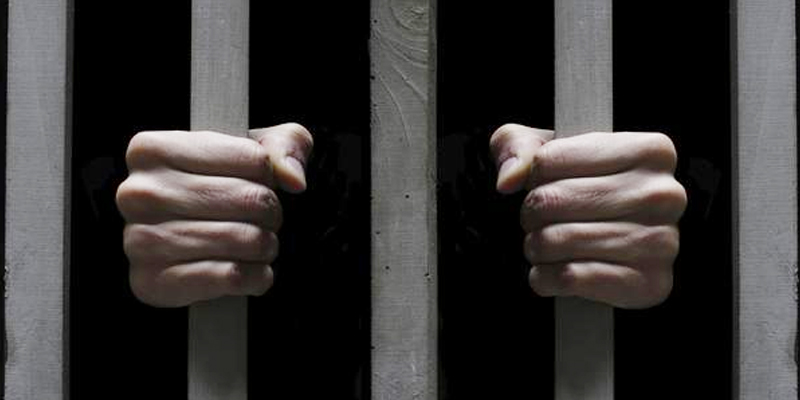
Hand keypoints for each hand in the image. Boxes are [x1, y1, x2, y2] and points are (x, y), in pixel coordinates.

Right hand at [116, 123, 312, 306]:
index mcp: (153, 148)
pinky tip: (251, 270)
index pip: (252, 157)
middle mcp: (139, 193)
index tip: (258, 183)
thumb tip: (293, 178)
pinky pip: (232, 277)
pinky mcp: (153, 282)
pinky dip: (257, 276)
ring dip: (266, 245)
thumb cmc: (215, 189)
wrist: (179, 247)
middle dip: (271, 213)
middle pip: (250, 198)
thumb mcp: (252, 150)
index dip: (270, 175)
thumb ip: (284, 144)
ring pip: (244, 239)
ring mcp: (141, 240)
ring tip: (257, 243)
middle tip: (264, 219)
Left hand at [490, 123, 685, 308]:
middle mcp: (665, 194)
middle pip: (552, 199)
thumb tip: (509, 179)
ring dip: (536, 246)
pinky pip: (569, 278)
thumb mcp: (548, 151)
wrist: (619, 250)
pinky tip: (551, 271)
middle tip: (538, 220)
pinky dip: (545, 277)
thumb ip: (516, 145)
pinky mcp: (649, 285)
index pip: (551, 158)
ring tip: (545, 244)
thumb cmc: (585, 190)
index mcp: (651, 150)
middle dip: (531, 213)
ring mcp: (662, 242)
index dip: (532, 176)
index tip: (543, 183)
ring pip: (558, 240)